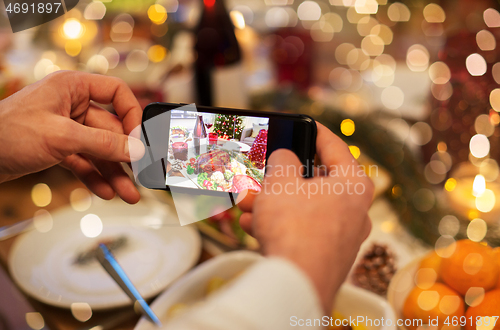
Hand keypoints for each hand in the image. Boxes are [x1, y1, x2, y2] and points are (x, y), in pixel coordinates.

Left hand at [0, 71, 144, 203]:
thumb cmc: (6, 133)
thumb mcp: (62, 137)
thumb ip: (102, 143)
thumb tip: (134, 150)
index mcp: (72, 87)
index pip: (116, 92)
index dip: (131, 114)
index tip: (138, 139)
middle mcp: (71, 105)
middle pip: (110, 129)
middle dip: (124, 156)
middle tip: (139, 175)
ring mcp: (65, 127)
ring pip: (98, 149)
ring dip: (113, 172)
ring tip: (127, 193)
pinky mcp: (57, 147)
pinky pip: (83, 161)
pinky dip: (94, 176)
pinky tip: (106, 191)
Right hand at [238, 123, 373, 311]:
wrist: (296, 285)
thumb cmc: (295, 228)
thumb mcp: (281, 182)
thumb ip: (282, 161)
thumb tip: (284, 159)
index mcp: (354, 184)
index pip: (335, 146)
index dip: (314, 131)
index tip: (303, 124)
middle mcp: (355, 210)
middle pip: (314, 182)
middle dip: (281, 178)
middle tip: (264, 171)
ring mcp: (342, 235)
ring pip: (303, 208)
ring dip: (273, 203)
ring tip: (248, 201)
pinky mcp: (327, 255)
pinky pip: (301, 230)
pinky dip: (279, 225)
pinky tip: (253, 225)